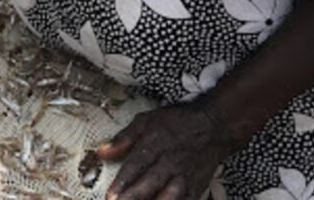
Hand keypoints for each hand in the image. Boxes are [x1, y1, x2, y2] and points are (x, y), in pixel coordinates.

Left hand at [97, 103, 232, 199]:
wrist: (212, 127)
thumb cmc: (176, 124)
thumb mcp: (146, 121)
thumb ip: (123, 138)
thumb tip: (102, 152)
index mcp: (154, 144)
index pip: (135, 166)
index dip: (122, 183)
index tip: (110, 197)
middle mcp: (169, 162)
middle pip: (149, 184)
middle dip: (134, 198)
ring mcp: (184, 177)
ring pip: (169, 197)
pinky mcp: (195, 188)